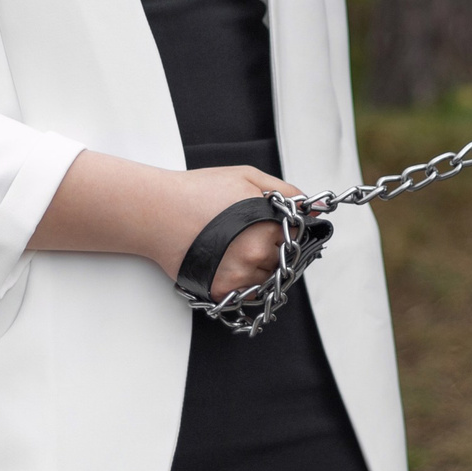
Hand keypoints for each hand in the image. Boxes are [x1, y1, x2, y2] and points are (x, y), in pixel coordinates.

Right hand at [168, 165, 303, 297]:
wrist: (157, 211)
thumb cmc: (197, 191)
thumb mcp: (247, 178)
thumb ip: (286, 192)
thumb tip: (315, 209)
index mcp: (267, 228)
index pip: (297, 238)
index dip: (283, 230)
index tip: (269, 226)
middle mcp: (255, 256)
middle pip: (281, 259)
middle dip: (270, 247)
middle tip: (245, 234)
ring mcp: (238, 277)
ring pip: (265, 278)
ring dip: (257, 267)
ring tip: (232, 247)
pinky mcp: (220, 290)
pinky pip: (245, 292)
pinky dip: (241, 281)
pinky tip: (225, 260)